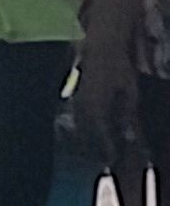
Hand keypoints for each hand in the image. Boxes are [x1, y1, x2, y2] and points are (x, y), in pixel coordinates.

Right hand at [78, 35, 138, 156]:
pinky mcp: (76, 95)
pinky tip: (93, 129)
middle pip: (86, 133)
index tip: (112, 158)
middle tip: (106, 157)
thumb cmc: (118, 67)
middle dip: (95, 146)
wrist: (101, 47)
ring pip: (80, 125)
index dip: (106, 147)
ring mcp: (76, 99)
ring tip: (98, 147)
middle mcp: (82, 105)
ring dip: (88, 138)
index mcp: (95, 106)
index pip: (99, 133)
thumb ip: (128, 115)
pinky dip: (85, 126)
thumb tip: (129, 136)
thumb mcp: (130, 92)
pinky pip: (78, 116)